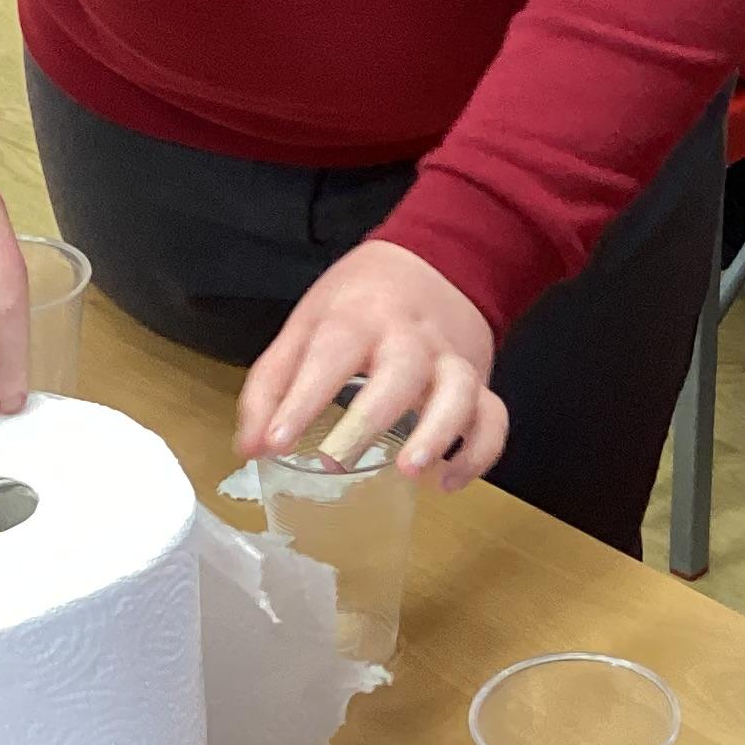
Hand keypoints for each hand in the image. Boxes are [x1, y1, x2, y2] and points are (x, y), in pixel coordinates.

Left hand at [236, 238, 506, 490]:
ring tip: (410, 471)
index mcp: (358, 317)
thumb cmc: (360, 303)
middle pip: (400, 371)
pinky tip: (446, 482)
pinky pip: (493, 418)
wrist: (436, 262)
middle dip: (370, 418)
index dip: (301, 400)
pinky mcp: (480, 382)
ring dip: (440, 432)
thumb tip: (251, 448)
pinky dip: (479, 453)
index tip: (276, 443)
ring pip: (460, 391)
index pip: (330, 354)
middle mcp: (410, 337)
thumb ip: (274, 384)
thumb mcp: (308, 325)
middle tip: (336, 461)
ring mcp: (450, 359)